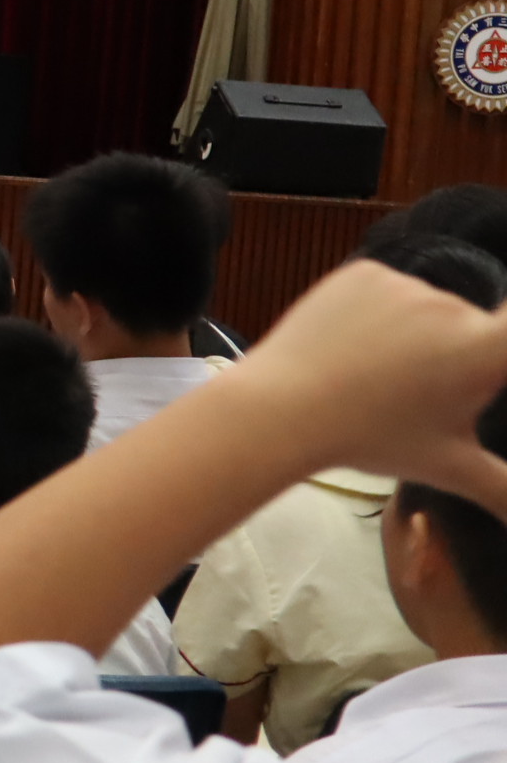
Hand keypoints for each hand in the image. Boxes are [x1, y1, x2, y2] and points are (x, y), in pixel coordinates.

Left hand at [222, 257, 506, 514]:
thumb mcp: (449, 467)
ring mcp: (404, 284)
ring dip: (414, 334)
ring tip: (374, 375)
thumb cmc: (370, 439)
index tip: (498, 357)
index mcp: (482, 350)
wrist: (279, 409)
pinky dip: (375, 313)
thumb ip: (503, 489)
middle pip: (469, 327)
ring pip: (425, 310)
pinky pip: (384, 292)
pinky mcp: (363, 273)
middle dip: (454, 355)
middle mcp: (451, 306)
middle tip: (415, 392)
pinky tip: (350, 348)